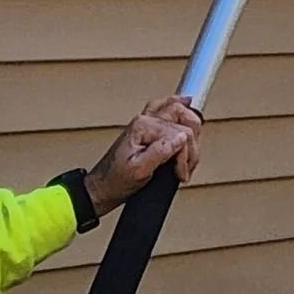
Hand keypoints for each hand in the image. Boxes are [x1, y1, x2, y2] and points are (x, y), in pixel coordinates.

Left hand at [84, 98, 202, 218]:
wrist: (101, 189)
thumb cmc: (115, 181)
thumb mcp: (139, 171)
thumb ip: (161, 151)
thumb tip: (182, 138)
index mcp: (143, 126)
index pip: (180, 133)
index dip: (185, 156)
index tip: (181, 173)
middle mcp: (146, 119)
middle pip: (184, 120)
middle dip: (191, 146)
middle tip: (187, 166)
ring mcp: (146, 121)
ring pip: (180, 111)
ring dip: (192, 130)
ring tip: (189, 155)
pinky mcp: (147, 126)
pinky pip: (166, 106)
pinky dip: (179, 105)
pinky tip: (188, 104)